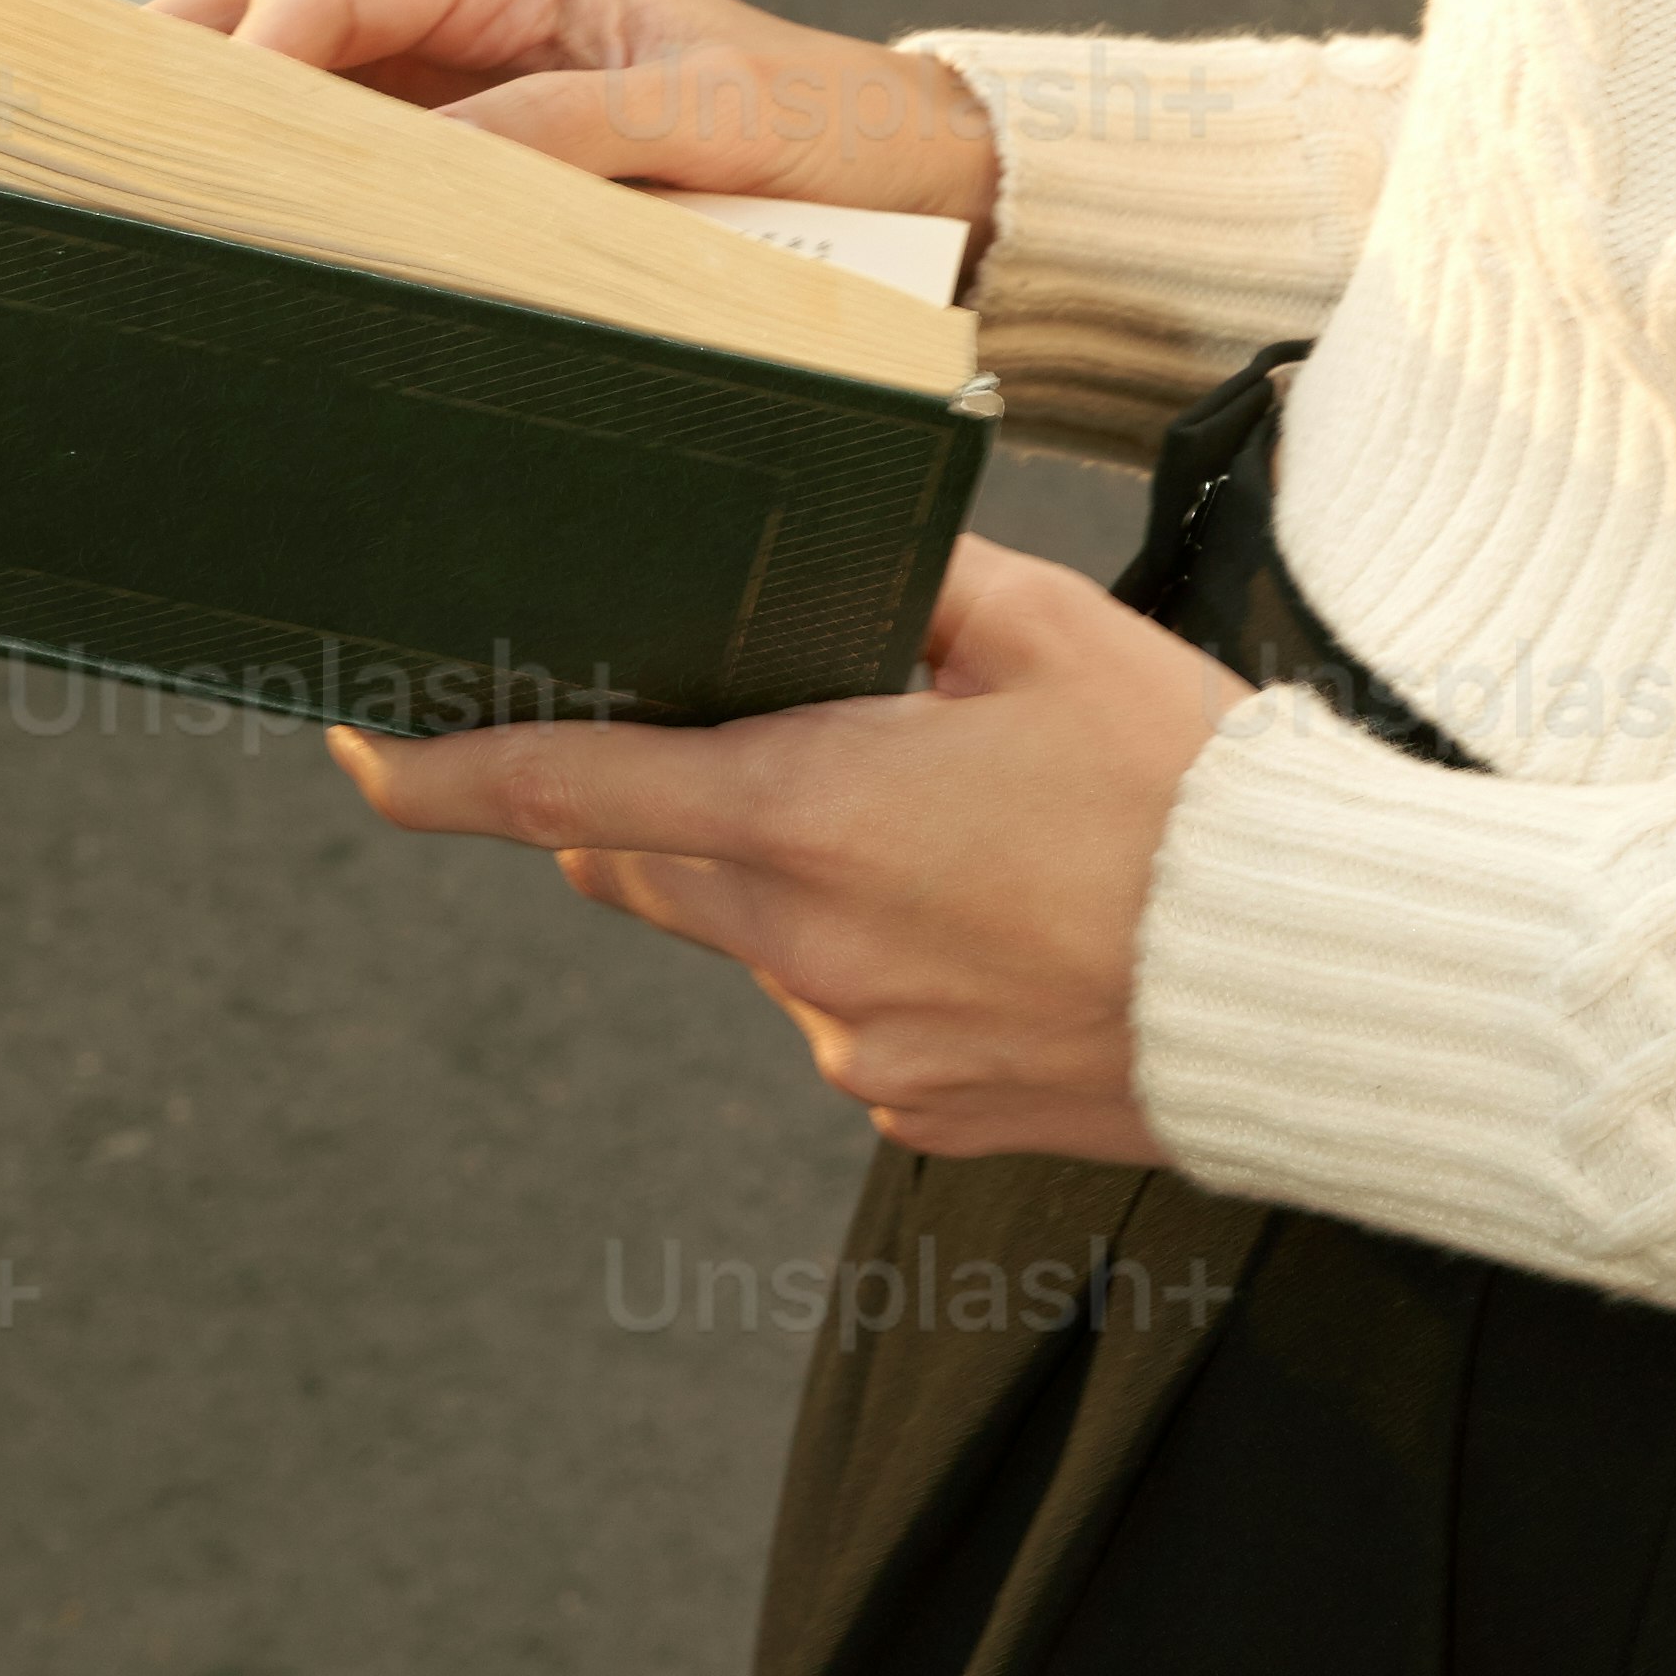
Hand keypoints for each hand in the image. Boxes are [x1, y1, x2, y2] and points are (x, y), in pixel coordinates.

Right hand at [150, 0, 1000, 256]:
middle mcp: (467, 15)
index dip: (252, 52)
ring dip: (224, 141)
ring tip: (144, 214)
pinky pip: (350, 165)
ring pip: (293, 95)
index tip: (205, 135)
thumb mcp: (702, 123)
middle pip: (277, 21)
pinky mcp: (469, 158)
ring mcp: (457, 88)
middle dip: (189, 78)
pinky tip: (241, 253)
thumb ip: (561, 133)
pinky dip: (287, 195)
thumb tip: (416, 172)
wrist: (909, 179)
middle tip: (113, 165)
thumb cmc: (820, 129)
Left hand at [325, 539, 1249, 1161]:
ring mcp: (853, 1042)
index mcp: (813, 810)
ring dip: (789, 870)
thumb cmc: (1191, 789)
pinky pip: (841, 1009)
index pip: (568, 790)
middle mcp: (804, 944)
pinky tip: (992, 916)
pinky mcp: (910, 1109)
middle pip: (643, 861)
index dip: (443, 769)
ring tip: (949, 822)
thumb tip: (843, 566)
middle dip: (641, 795)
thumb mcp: (1051, 633)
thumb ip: (914, 588)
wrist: (1313, 986)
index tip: (362, 749)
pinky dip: (875, 950)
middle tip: (705, 725)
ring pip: (752, 935)